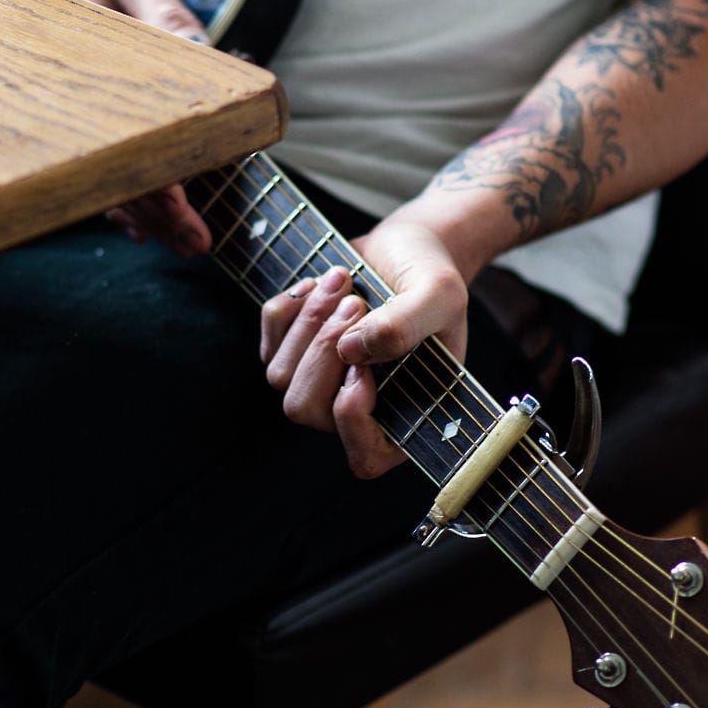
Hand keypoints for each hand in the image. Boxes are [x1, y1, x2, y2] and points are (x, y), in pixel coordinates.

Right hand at [0, 0, 216, 251]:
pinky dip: (118, 196)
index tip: (181, 202)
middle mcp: (71, 97)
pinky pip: (90, 165)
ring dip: (142, 213)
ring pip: (101, 175)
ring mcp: (67, 112)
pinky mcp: (74, 117)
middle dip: (155, 210)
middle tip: (196, 243)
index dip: (151, 172)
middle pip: (112, 167)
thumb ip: (165, 12)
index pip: (121, 132)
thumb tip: (204, 53)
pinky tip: (142, 226)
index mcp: (85, 61)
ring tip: (183, 242)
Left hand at [258, 219, 470, 477]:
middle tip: (356, 303)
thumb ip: (404, 326)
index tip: (363, 367)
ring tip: (344, 280)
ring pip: (281, 376)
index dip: (352, 419)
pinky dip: (290, 307)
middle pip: (306, 410)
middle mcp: (354, 411)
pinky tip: (322, 283)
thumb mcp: (438, 296)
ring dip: (309, 322)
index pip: (364, 458)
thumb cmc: (431, 280)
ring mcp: (318, 384)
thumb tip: (350, 351)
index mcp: (403, 417)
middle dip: (323, 352)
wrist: (406, 250)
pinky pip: (269, 341)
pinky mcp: (292, 352)